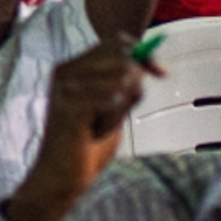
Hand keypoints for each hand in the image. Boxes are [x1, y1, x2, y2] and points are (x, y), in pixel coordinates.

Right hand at [5, 35, 157, 220]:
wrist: (60, 178)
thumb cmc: (86, 145)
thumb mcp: (110, 108)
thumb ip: (124, 83)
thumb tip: (150, 64)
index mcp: (72, 67)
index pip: (116, 41)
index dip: (144, 54)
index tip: (161, 73)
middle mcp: (65, 71)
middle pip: (123, 58)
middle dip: (134, 86)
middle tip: (120, 111)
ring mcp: (65, 87)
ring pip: (122, 79)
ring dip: (122, 107)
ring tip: (103, 125)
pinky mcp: (69, 106)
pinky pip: (113, 99)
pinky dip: (114, 118)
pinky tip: (97, 132)